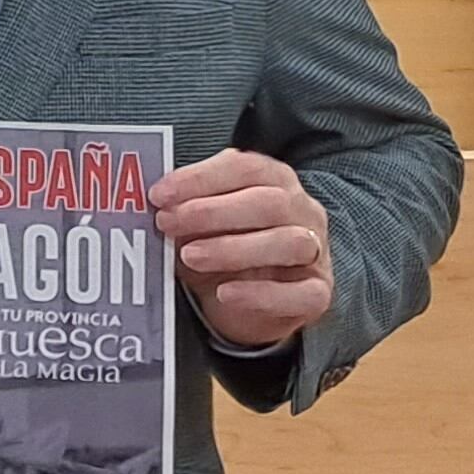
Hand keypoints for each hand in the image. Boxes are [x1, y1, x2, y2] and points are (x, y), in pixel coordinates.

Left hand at [151, 149, 331, 348]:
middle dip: (213, 211)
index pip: (245, 168)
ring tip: (190, 256)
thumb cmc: (221, 250)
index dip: (201, 178)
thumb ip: (184, 208)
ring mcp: (316, 252)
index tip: (159, 194)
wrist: (246, 306)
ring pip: (288, 243)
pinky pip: (300, 293)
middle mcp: (303, 211)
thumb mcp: (199, 226)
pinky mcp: (318, 293)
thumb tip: (155, 202)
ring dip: (234, 248)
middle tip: (168, 223)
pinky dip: (261, 294)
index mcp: (275, 181)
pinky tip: (225, 293)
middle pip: (269, 202)